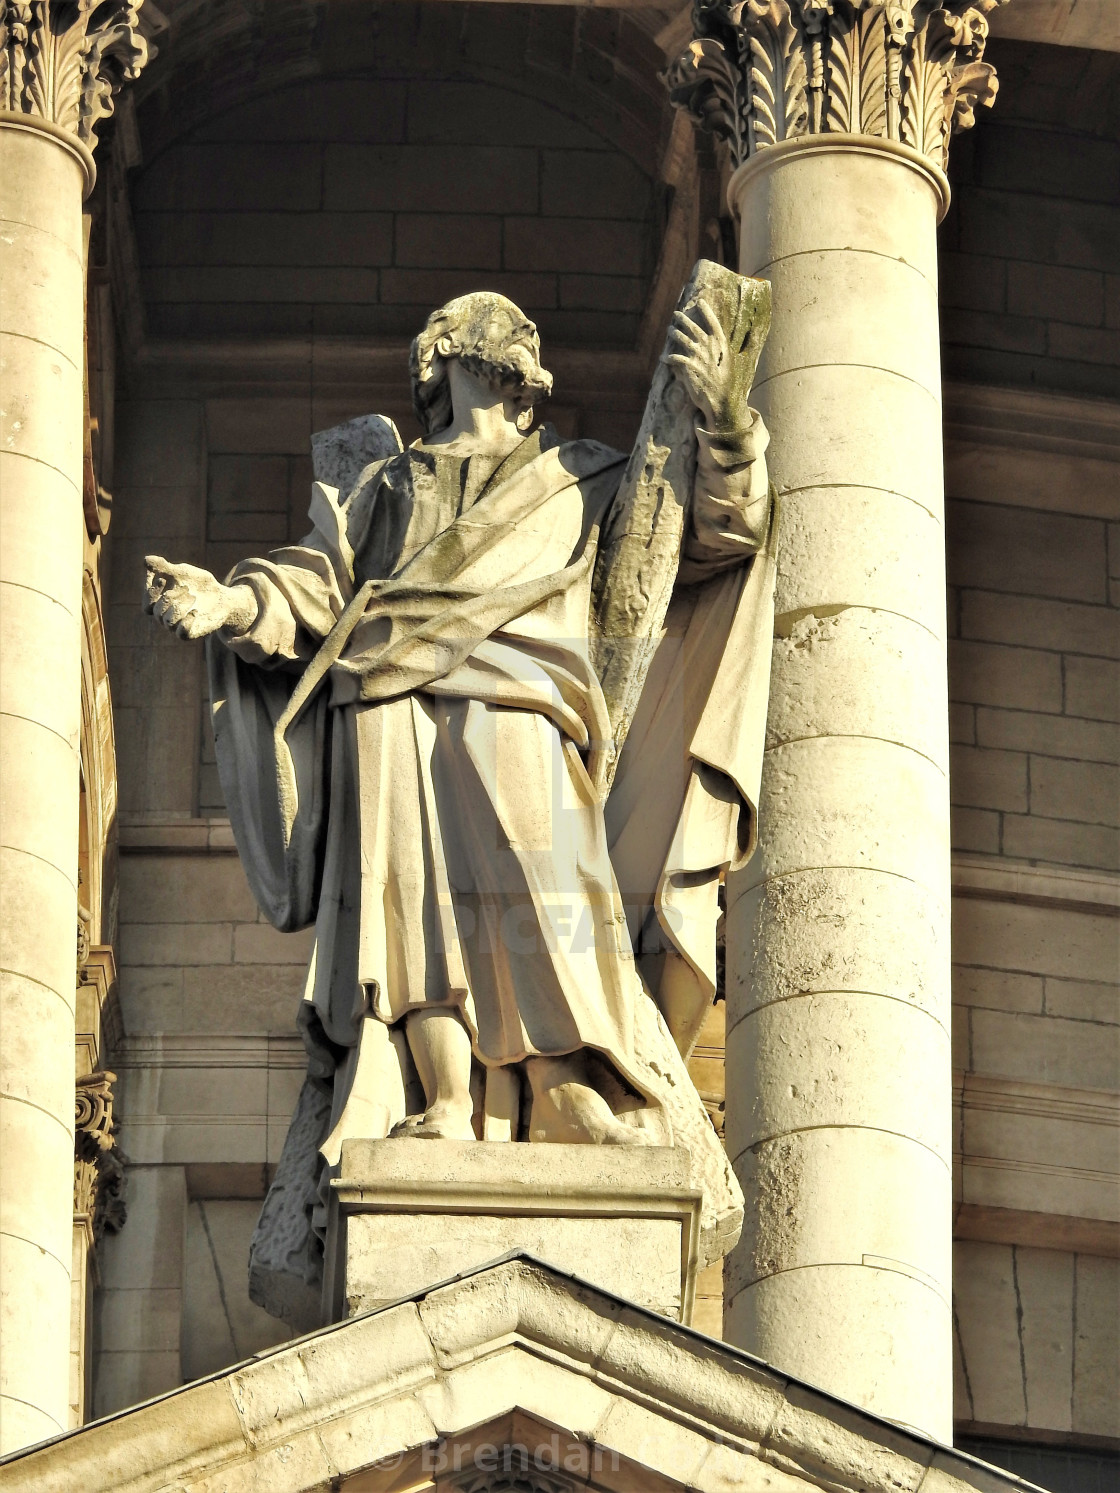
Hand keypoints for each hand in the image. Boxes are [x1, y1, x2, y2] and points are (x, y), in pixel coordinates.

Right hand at [143, 556, 256, 639]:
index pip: (147, 605)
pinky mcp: (191, 633)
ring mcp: (178, 627)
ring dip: (179, 607)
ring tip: (193, 597)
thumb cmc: (198, 584)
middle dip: (171, 597)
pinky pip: (182, 633)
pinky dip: (186, 621)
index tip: (162, 579)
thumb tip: (145, 560)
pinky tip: (195, 611)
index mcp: (160, 604)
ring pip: (168, 621)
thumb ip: (165, 567)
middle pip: (157, 612)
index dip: (151, 593)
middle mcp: (166, 617)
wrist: (221, 597)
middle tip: (186, 588)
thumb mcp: (182, 572)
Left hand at [664, 297, 735, 429]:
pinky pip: (674, 358)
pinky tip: (663, 358)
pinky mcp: (689, 366)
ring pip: (682, 338)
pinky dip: (667, 358)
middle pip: (693, 327)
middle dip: (683, 319)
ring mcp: (698, 355)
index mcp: (721, 345)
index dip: (707, 312)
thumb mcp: (725, 365)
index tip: (701, 302)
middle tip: (676, 314)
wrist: (720, 401)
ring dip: (674, 332)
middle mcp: (709, 347)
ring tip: (670, 329)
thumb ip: (717, 354)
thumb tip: (707, 346)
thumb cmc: (724, 385)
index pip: (713, 323)